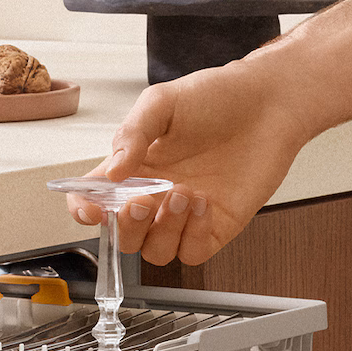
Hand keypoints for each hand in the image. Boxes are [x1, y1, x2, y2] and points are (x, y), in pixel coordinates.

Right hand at [66, 61, 311, 268]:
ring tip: (184, 192)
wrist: (266, 104)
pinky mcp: (216, 227)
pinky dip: (194, 235)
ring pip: (157, 252)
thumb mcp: (162, 103)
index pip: (95, 201)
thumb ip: (132, 135)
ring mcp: (184, 216)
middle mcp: (155, 196)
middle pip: (124, 238)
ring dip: (164, 230)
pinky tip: (205, 204)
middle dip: (128, 226)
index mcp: (133, 168)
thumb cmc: (214, 97)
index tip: (93, 209)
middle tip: (143, 200)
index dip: (85, 212)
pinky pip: (193, 253)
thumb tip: (111, 172)